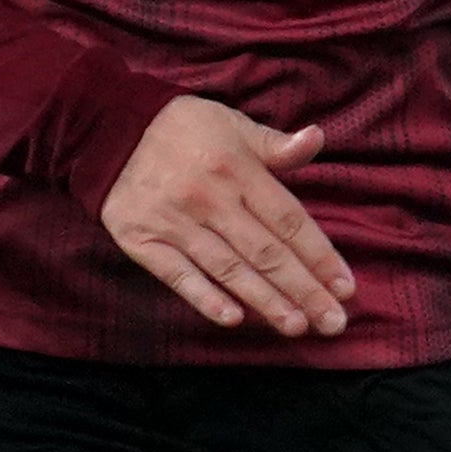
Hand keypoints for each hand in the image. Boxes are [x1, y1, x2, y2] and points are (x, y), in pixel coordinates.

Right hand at [100, 95, 354, 336]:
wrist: (104, 128)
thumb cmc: (182, 129)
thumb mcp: (233, 125)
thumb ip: (277, 145)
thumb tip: (318, 139)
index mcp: (237, 170)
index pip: (289, 221)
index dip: (320, 256)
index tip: (346, 287)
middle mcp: (209, 199)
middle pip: (265, 252)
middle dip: (303, 290)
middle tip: (333, 323)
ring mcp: (173, 222)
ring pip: (228, 268)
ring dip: (264, 300)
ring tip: (296, 327)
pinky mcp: (140, 239)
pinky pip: (176, 274)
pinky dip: (204, 297)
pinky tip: (232, 318)